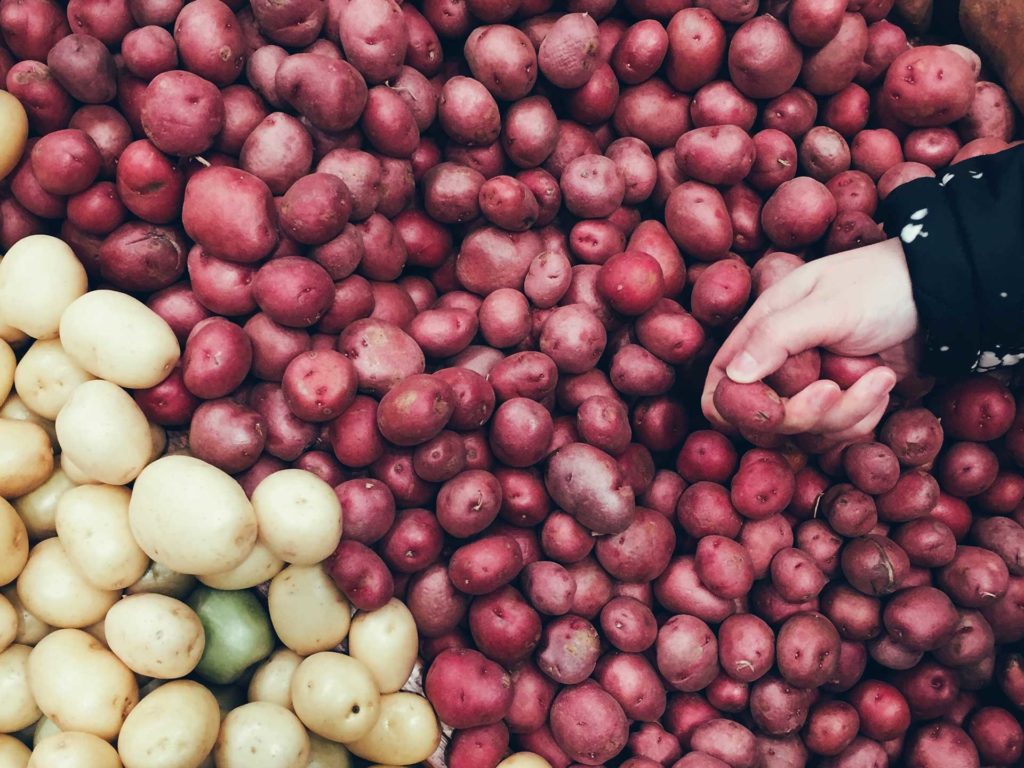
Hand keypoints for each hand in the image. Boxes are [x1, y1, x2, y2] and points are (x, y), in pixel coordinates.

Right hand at [702, 238, 920, 446]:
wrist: (942, 298)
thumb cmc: (882, 286)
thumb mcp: (828, 304)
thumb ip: (776, 337)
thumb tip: (732, 377)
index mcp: (762, 331)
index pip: (721, 380)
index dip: (734, 403)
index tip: (768, 406)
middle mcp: (780, 364)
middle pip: (764, 418)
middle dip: (801, 413)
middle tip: (833, 389)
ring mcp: (812, 388)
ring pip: (805, 433)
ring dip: (847, 412)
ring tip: (880, 377)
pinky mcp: (845, 407)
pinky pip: (839, 436)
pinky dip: (865, 418)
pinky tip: (885, 384)